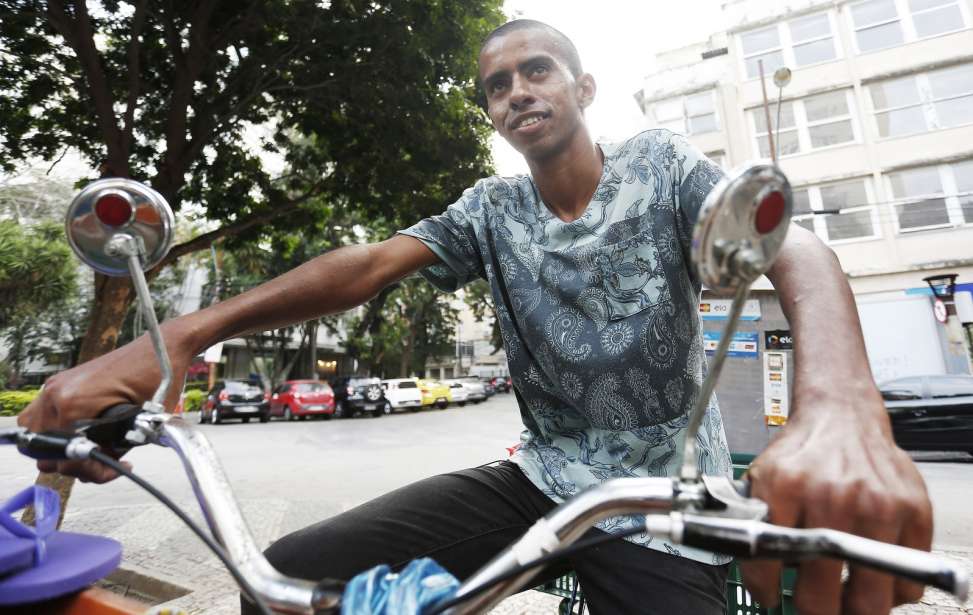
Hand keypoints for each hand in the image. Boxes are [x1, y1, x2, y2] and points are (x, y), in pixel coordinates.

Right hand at [16, 321, 191, 482]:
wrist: (162, 347)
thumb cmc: (158, 377)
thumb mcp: (141, 424)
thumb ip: (114, 449)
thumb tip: (99, 466)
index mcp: (72, 402)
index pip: (64, 456)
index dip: (90, 470)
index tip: (113, 469)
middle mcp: (56, 394)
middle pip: (44, 452)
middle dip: (76, 464)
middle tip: (106, 462)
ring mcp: (55, 388)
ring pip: (39, 437)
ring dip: (65, 450)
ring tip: (98, 450)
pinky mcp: (61, 385)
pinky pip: (45, 419)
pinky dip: (61, 433)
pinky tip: (90, 435)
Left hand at [741, 385, 932, 614]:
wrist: (842, 415)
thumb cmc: (804, 451)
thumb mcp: (764, 477)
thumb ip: (755, 520)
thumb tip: (753, 567)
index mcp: (787, 487)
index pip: (768, 561)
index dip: (763, 588)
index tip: (767, 594)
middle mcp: (833, 498)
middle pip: (823, 597)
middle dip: (812, 609)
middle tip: (811, 603)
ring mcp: (878, 507)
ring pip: (871, 600)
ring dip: (854, 608)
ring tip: (843, 598)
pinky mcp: (913, 511)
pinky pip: (909, 580)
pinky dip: (892, 591)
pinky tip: (873, 578)